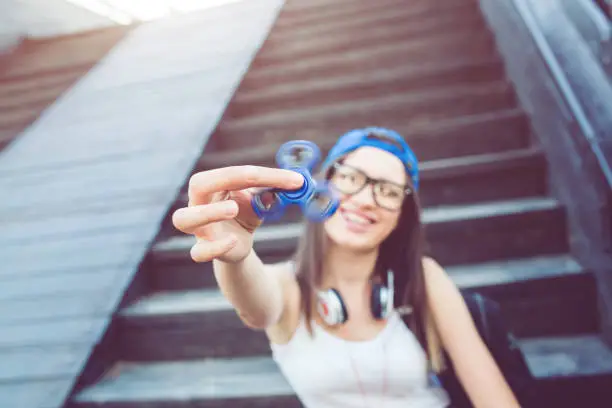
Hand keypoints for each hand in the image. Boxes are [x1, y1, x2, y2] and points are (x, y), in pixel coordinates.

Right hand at [172, 165, 303, 263]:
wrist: (236, 242)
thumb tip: (297, 183)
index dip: (266, 175)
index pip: (235, 173)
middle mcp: (200, 202)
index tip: (295, 181)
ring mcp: (199, 227)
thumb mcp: (261, 200)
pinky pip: (198, 252)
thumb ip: (274, 191)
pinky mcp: (203, 249)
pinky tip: (232, 241)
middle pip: (197, 185)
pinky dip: (214, 247)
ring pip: (184, 219)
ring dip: (207, 213)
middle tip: (246, 184)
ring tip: (232, 210)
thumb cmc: (245, 212)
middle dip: (220, 181)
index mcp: (216, 184)